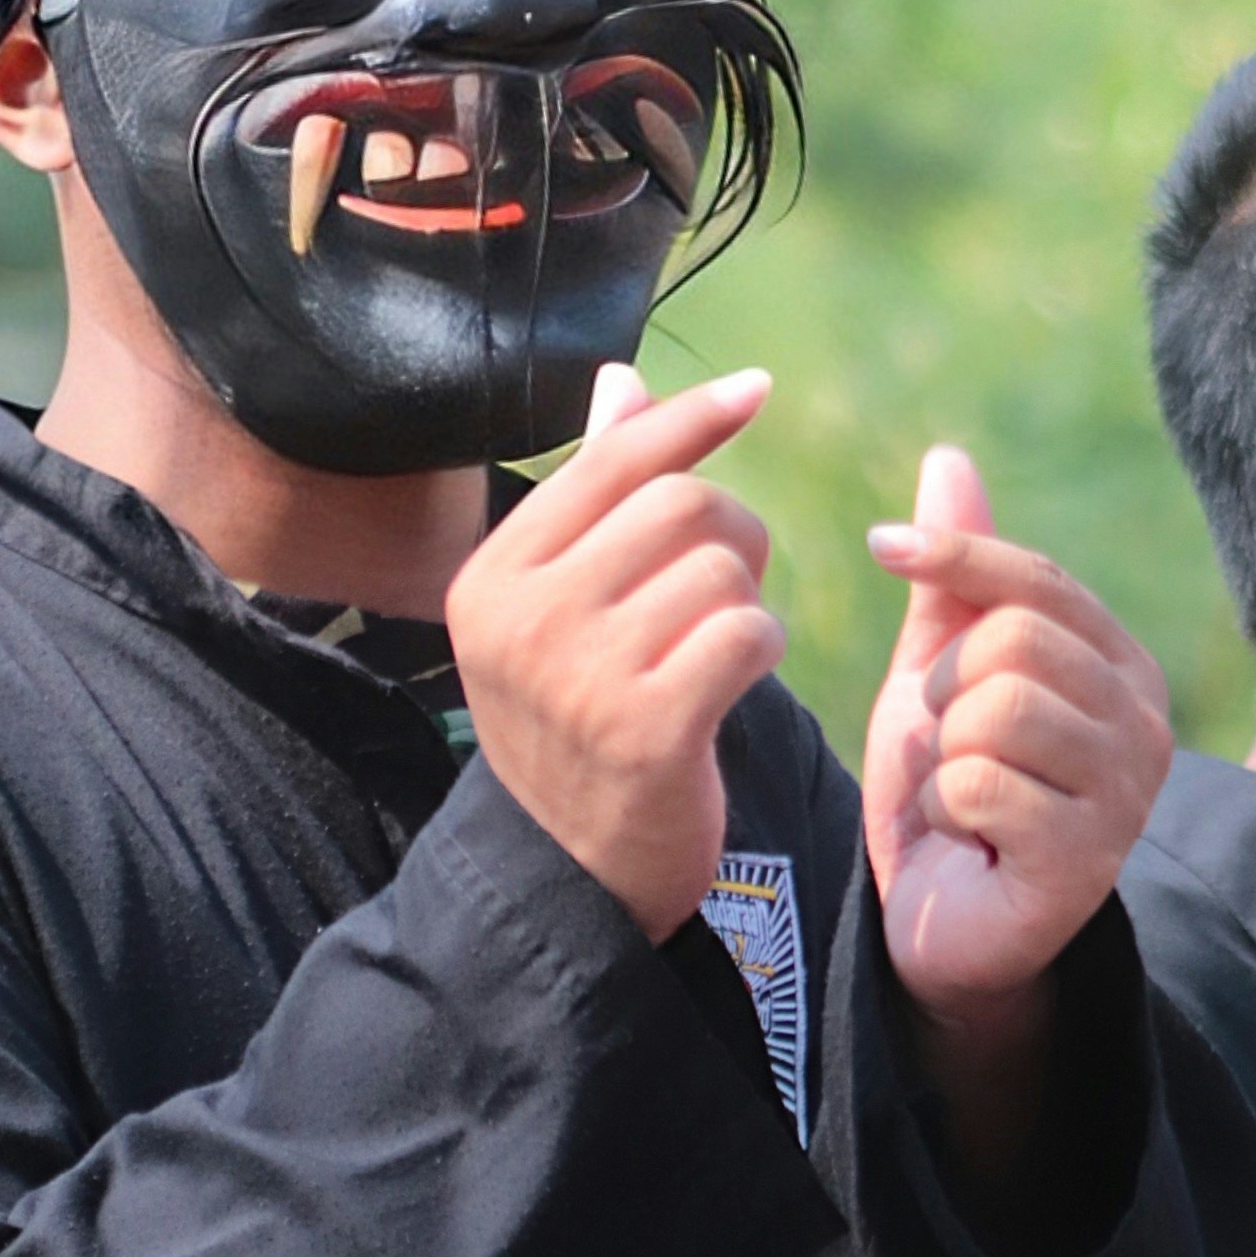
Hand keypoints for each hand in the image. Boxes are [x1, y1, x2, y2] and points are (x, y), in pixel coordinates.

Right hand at [448, 361, 784, 940]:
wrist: (569, 874)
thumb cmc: (574, 726)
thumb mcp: (555, 612)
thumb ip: (589, 499)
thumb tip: (621, 382)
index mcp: (492, 578)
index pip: (610, 460)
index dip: (691, 417)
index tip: (757, 390)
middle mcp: (523, 619)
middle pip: (680, 504)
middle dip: (733, 531)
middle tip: (731, 582)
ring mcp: (580, 676)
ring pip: (722, 569)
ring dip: (748, 599)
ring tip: (724, 642)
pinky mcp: (647, 731)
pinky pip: (747, 633)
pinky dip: (763, 646)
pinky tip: (739, 678)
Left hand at [863, 442, 1170, 1066]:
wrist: (942, 927)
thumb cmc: (948, 794)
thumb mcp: (939, 674)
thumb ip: (953, 580)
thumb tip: (950, 457)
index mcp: (1119, 665)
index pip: (1040, 579)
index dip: (955, 554)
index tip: (881, 546)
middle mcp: (1146, 723)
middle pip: (1013, 640)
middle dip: (943, 688)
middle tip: (945, 745)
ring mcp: (1127, 794)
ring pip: (996, 709)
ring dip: (942, 753)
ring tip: (958, 793)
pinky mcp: (1088, 858)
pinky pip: (980, 784)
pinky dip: (944, 808)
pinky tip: (965, 840)